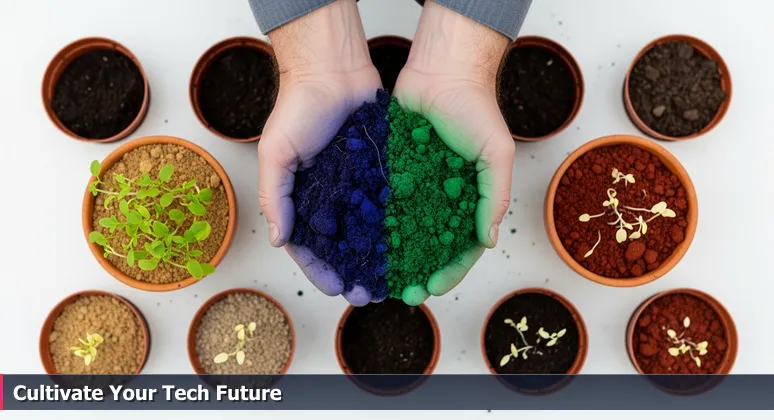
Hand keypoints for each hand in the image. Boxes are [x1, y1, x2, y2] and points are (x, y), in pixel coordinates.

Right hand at [258, 0, 381, 305]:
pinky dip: (397, 225)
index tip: (337, 290)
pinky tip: (410, 244)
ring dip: (379, 257)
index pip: (309, 246)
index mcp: (303, 198)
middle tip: (371, 294)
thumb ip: (276, 195)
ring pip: (369, 230)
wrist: (332, 69)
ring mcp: (357, 185)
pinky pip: (388, 202)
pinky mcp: (380, 170)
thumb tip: (279, 239)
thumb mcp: (276, 153)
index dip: (321, 271)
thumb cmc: (296, 109)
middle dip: (355, 272)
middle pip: (343, 246)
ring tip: (394, 278)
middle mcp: (331, 197)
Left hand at [393, 0, 514, 304]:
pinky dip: (372, 224)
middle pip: (427, 247)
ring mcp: (415, 188)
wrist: (443, 72)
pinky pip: (381, 202)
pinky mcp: (391, 172)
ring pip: (401, 231)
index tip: (430, 288)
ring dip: (390, 257)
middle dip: (414, 272)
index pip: (460, 249)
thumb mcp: (496, 155)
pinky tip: (358, 242)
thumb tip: (488, 241)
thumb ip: (493, 196)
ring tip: (374, 276)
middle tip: (397, 293)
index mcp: (468, 202)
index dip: (449, 272)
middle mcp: (440, 200)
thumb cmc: (477, 110)